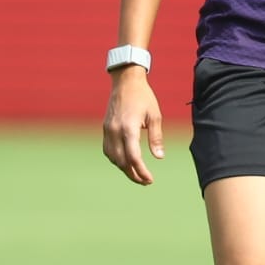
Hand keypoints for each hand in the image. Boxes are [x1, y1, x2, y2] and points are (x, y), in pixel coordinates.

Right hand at [102, 68, 163, 184]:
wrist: (125, 82)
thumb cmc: (144, 97)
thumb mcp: (155, 115)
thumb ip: (156, 137)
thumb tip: (159, 157)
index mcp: (128, 128)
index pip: (133, 157)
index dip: (141, 171)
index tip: (150, 179)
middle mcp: (115, 131)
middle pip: (121, 161)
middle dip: (133, 174)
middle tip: (146, 181)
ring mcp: (107, 131)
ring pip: (113, 158)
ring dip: (124, 169)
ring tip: (137, 174)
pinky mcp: (105, 129)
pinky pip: (108, 150)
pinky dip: (116, 159)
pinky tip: (125, 162)